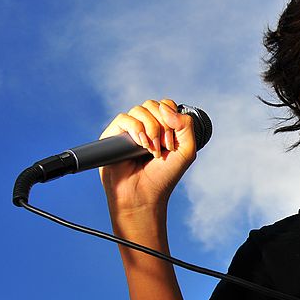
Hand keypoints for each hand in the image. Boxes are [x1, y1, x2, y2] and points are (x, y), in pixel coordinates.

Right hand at [98, 98, 196, 217]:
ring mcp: (129, 130)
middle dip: (163, 126)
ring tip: (152, 150)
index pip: (167, 105)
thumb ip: (186, 126)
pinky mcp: (113, 135)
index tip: (173, 142)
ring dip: (151, 129)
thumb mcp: (187, 151)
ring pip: (140, 109)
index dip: (172, 118)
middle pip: (154, 105)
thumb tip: (166, 108)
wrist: (144, 194)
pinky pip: (124, 118)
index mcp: (163, 127)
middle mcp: (145, 126)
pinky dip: (137, 129)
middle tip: (165, 148)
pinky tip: (141, 146)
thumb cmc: (164, 176)